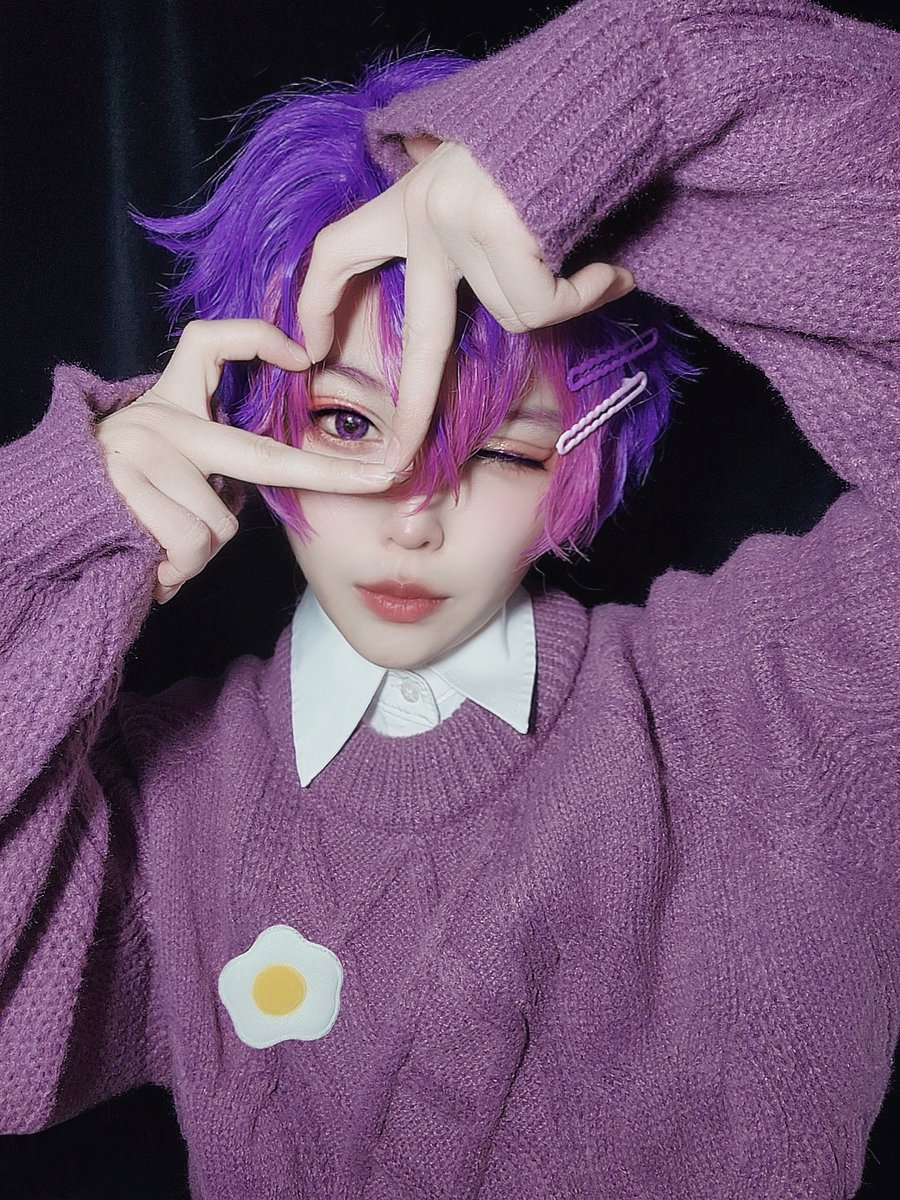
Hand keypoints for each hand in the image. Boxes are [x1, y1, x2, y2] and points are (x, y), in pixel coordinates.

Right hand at [93, 319, 398, 602]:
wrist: (47, 530)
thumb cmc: (119, 505)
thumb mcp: (166, 470)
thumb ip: (214, 468)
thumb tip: (275, 486)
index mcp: (169, 405)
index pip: (210, 345)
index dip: (257, 339)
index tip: (303, 355)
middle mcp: (155, 419)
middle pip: (260, 455)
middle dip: (333, 474)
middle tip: (386, 478)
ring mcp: (139, 451)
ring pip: (219, 525)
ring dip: (195, 553)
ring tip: (158, 546)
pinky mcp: (124, 487)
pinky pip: (189, 544)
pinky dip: (174, 567)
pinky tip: (147, 558)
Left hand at [297, 139, 634, 468]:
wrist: (587, 94)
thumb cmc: (545, 144)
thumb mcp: (492, 190)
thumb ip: (482, 243)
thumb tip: (541, 298)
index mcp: (411, 202)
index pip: (338, 251)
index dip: (315, 301)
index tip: (307, 349)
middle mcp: (428, 211)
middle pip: (422, 336)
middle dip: (414, 408)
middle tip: (396, 458)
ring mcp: (461, 222)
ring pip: (517, 315)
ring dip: (560, 295)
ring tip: (594, 261)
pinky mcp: (497, 227)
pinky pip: (542, 306)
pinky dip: (583, 294)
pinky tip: (610, 270)